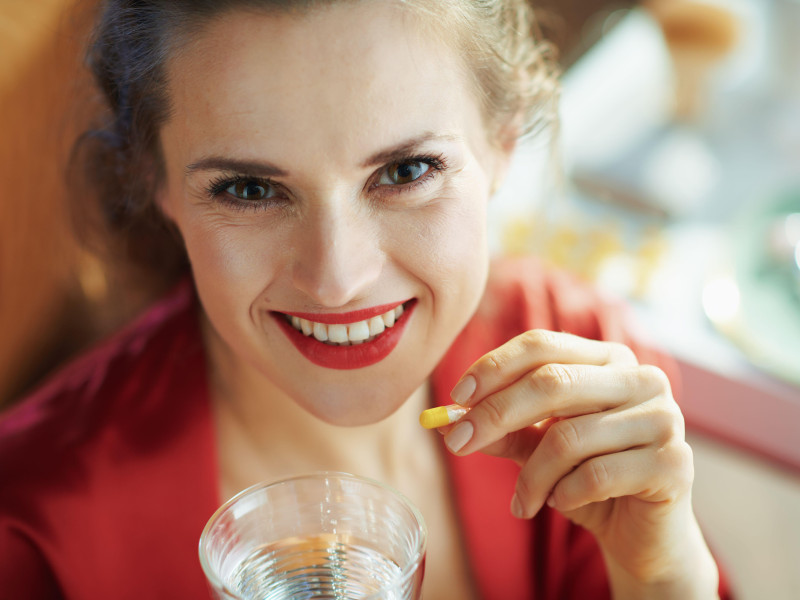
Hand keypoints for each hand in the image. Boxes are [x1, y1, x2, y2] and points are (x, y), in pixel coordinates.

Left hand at [441, 330, 718, 597]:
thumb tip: (446, 419)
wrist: (643, 535)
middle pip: (552, 381)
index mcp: (608, 359)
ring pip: (569, 436)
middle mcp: (642, 378)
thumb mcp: (537, 448)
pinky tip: (561, 504)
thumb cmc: (587, 479)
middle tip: (457, 443)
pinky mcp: (674, 463)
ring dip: (531, 476)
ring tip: (522, 501)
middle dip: (496, 414)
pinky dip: (564, 495)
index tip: (456, 397)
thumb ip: (502, 428)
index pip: (543, 345)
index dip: (494, 367)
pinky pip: (596, 475)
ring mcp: (664, 418)